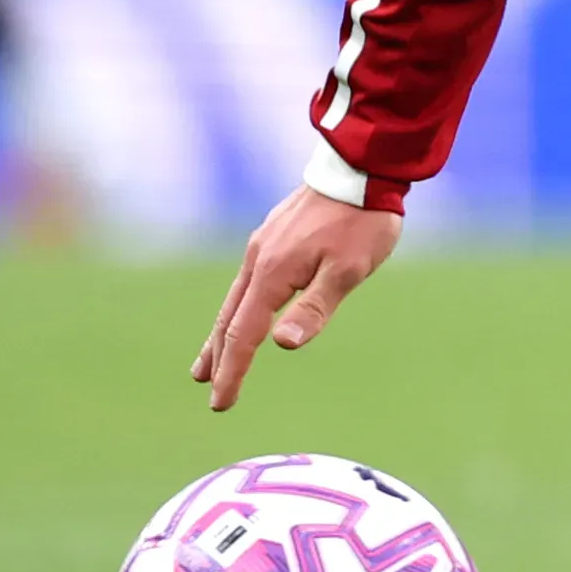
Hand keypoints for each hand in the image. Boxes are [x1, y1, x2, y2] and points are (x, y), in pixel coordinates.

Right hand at [193, 186, 404, 409]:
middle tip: (208, 389)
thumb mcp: (347, 270)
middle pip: (229, 319)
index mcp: (272, 273)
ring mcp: (262, 245)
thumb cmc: (361, 222)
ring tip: (207, 362)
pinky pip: (246, 282)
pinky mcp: (272, 235)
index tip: (222, 403)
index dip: (233, 371)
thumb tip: (282, 344)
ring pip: (234, 299)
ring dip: (220, 334)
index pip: (244, 334)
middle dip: (218, 357)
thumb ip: (314, 308)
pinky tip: (243, 311)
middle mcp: (258, 259)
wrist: (363, 168)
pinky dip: (236, 307)